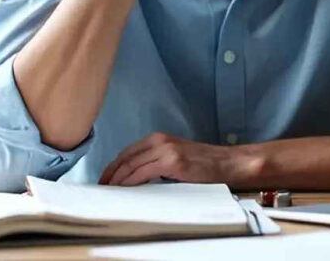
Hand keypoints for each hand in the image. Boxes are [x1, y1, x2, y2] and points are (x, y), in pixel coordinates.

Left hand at [99, 132, 262, 186]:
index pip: (127, 152)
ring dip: (117, 179)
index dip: (113, 166)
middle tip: (102, 187)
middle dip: (110, 174)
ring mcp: (166, 150)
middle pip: (125, 157)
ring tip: (109, 191)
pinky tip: (124, 189)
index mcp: (159, 138)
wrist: (227, 163)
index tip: (105, 179)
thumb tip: (134, 175)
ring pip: (131, 165)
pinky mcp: (173, 162)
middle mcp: (160, 140)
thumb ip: (156, 160)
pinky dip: (130, 181)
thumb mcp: (176, 155)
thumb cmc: (203, 164)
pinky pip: (143, 173)